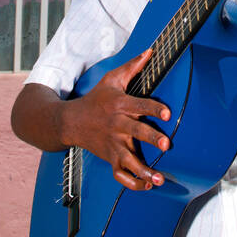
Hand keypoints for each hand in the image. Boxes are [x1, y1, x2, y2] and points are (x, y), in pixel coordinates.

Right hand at [61, 46, 171, 191]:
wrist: (69, 121)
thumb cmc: (95, 99)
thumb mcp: (111, 80)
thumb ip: (132, 67)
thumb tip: (150, 50)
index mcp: (120, 105)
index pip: (139, 106)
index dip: (154, 109)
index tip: (167, 113)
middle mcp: (117, 126)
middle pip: (136, 133)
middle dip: (151, 139)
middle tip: (165, 145)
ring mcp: (113, 145)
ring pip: (129, 160)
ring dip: (144, 171)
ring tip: (158, 179)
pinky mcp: (110, 158)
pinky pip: (120, 175)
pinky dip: (132, 183)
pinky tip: (147, 186)